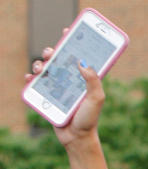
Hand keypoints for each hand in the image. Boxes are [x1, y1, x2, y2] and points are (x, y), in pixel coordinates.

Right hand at [24, 30, 104, 147]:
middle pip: (60, 59)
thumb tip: (83, 62)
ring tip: (41, 68)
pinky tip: (30, 77)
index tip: (70, 30)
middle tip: (52, 52)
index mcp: (85, 79)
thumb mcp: (96, 99)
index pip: (80, 56)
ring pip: (46, 69)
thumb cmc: (89, 119)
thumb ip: (92, 81)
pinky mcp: (47, 96)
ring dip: (41, 64)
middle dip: (53, 51)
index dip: (75, 42)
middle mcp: (71, 80)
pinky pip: (36, 83)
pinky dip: (31, 78)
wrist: (76, 138)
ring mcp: (58, 87)